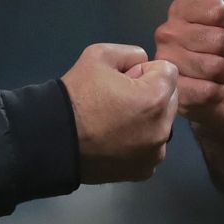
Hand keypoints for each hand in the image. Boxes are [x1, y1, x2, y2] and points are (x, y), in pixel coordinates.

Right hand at [60, 43, 178, 182]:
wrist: (54, 139)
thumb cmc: (77, 95)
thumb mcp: (99, 54)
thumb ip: (131, 53)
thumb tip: (143, 64)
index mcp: (156, 98)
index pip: (168, 71)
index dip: (144, 70)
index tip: (122, 80)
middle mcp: (163, 128)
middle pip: (169, 99)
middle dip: (151, 95)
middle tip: (118, 100)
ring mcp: (154, 153)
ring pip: (161, 125)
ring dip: (148, 119)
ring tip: (115, 122)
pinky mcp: (143, 171)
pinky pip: (151, 149)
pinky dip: (140, 143)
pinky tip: (116, 141)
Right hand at [154, 0, 223, 128]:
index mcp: (181, 10)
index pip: (218, 10)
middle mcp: (166, 33)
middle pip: (219, 39)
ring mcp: (166, 63)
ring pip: (215, 66)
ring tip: (218, 73)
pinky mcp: (173, 90)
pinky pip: (209, 90)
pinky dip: (219, 91)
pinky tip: (210, 88)